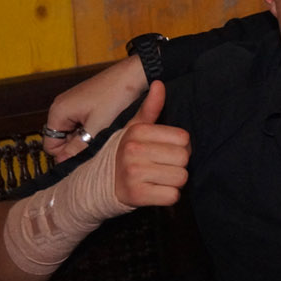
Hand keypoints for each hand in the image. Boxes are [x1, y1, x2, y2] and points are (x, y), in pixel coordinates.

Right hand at [43, 56, 149, 160]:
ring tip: (107, 133)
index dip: (66, 154)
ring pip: (76, 132)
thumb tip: (63, 162)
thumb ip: (79, 146)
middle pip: (63, 139)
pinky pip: (85, 123)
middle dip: (80, 145)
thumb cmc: (117, 95)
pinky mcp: (86, 103)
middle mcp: (62, 107)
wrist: (135, 74)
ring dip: (90, 137)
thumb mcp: (99, 126)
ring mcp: (74, 104)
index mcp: (58, 112)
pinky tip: (109, 125)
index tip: (86, 156)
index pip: (50, 145)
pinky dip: (96, 128)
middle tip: (100, 144)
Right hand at [113, 81, 189, 207]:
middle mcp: (133, 150)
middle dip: (178, 165)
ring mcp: (133, 173)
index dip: (180, 147)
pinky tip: (155, 191)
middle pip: (184, 158)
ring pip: (181, 178)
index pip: (184, 138)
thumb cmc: (122, 154)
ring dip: (174, 182)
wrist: (95, 185)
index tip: (166, 151)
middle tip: (162, 167)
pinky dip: (168, 197)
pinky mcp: (135, 195)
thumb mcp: (133, 129)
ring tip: (157, 178)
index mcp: (137, 132)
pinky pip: (172, 196)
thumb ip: (150, 108)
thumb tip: (159, 83)